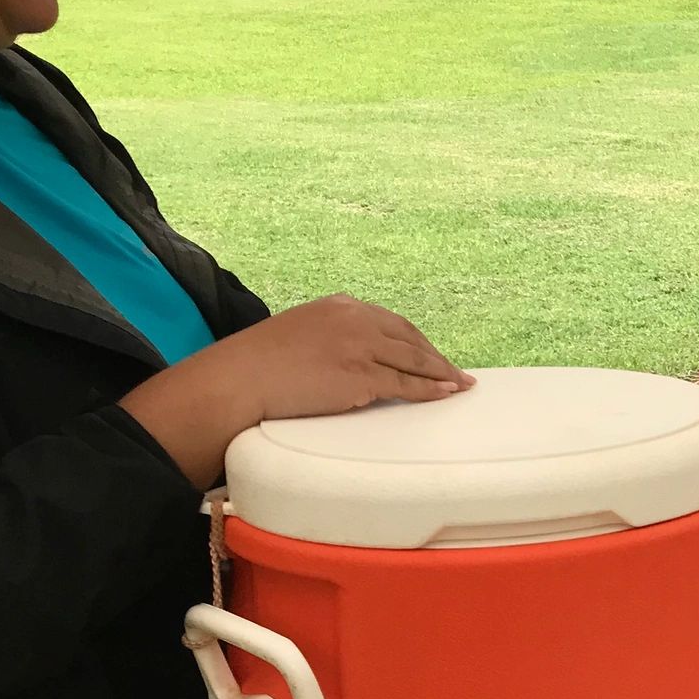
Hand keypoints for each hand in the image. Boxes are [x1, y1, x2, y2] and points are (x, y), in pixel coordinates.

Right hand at [124, 295, 469, 487]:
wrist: (238, 380)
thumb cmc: (256, 364)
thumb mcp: (296, 334)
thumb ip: (327, 337)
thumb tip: (343, 358)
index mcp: (340, 306)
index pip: (390, 321)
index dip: (413, 339)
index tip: (427, 351)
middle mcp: (357, 320)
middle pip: (409, 338)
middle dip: (433, 355)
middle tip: (452, 370)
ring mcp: (362, 348)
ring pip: (415, 360)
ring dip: (442, 372)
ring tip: (460, 383)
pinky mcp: (363, 377)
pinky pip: (408, 385)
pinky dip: (432, 390)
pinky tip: (447, 392)